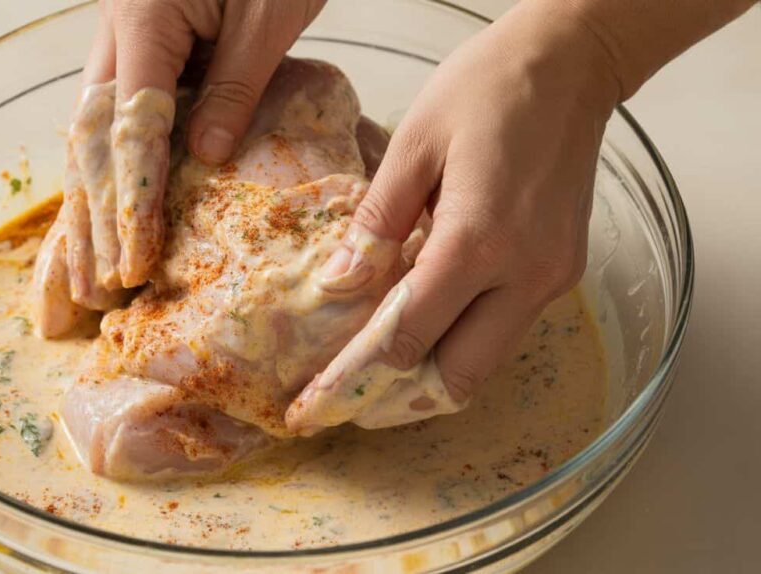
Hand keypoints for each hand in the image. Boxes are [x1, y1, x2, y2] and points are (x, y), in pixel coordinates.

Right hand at [70, 0, 324, 293]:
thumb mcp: (267, 18)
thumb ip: (234, 88)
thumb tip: (202, 157)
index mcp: (144, 17)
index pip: (131, 123)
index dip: (132, 195)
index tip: (135, 254)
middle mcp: (117, 31)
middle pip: (93, 136)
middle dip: (95, 213)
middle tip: (97, 282)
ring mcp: (120, 40)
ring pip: (91, 132)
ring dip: (90, 201)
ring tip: (85, 269)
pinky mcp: (138, 50)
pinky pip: (114, 118)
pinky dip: (108, 171)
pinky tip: (101, 214)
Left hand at [287, 1, 621, 431]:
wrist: (570, 62)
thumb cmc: (486, 89)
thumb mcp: (413, 144)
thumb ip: (375, 223)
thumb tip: (338, 285)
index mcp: (477, 242)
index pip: (409, 336)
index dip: (360, 371)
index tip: (320, 396)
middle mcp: (524, 275)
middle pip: (458, 375)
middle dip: (401, 394)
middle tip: (352, 395)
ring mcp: (552, 277)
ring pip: (487, 360)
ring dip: (435, 371)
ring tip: (381, 365)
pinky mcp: (564, 270)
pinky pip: (507, 328)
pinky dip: (465, 338)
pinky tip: (428, 317)